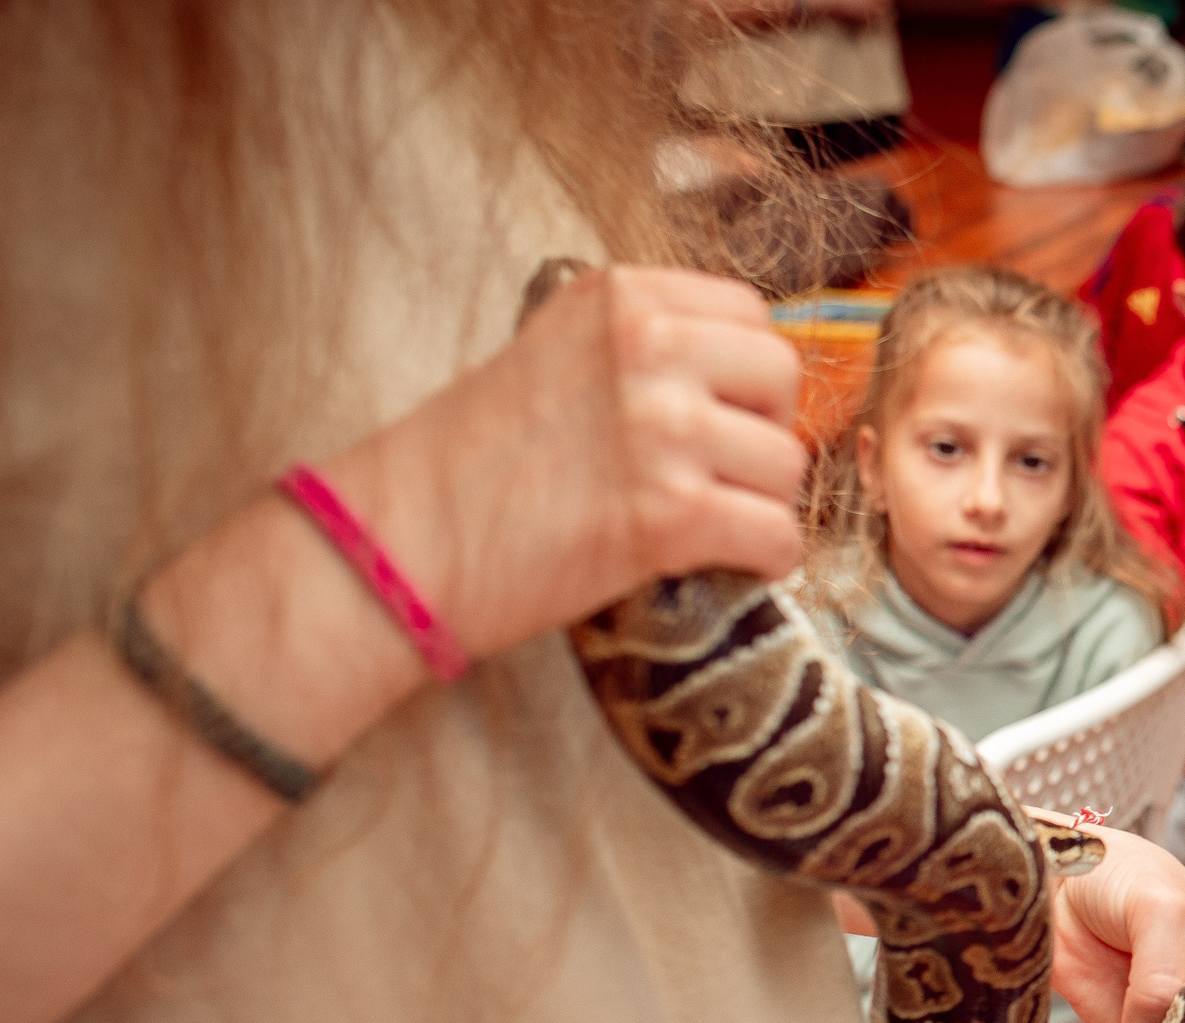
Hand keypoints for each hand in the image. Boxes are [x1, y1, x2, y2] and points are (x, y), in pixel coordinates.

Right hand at [324, 265, 808, 671]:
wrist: (398, 544)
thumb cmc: (467, 466)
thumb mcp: (550, 356)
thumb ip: (635, 350)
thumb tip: (729, 376)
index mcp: (617, 298)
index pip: (749, 313)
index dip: (748, 373)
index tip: (725, 411)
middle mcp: (646, 347)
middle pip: (781, 377)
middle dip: (767, 430)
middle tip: (727, 472)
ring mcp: (662, 428)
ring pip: (785, 463)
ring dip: (763, 501)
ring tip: (715, 523)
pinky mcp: (670, 513)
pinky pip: (778, 534)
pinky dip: (769, 558)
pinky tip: (736, 563)